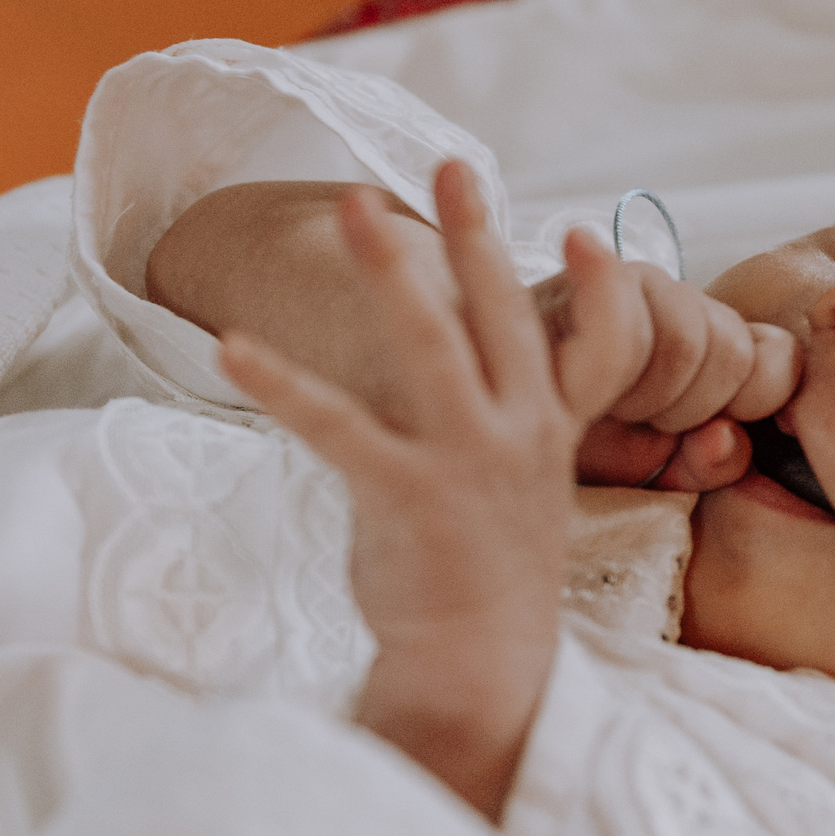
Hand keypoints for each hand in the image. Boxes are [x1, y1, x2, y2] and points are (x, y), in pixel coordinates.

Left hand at [220, 162, 588, 819]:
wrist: (482, 672)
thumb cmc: (491, 580)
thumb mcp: (522, 496)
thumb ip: (510, 433)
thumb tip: (481, 386)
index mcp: (548, 432)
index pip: (595, 346)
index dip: (599, 287)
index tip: (580, 230)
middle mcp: (517, 434)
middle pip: (501, 314)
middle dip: (476, 233)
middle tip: (451, 163)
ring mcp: (467, 461)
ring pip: (432, 345)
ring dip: (395, 271)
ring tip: (356, 210)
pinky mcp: (406, 496)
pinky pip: (337, 426)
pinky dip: (283, 383)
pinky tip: (236, 347)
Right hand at [533, 250, 799, 492]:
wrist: (491, 410)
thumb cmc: (571, 440)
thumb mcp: (650, 474)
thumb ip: (706, 467)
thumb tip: (725, 441)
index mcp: (712, 341)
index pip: (778, 358)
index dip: (752, 402)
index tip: (701, 436)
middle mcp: (682, 302)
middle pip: (734, 351)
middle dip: (690, 406)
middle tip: (634, 421)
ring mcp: (634, 280)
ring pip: (686, 338)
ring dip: (645, 394)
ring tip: (601, 405)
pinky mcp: (581, 272)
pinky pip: (625, 323)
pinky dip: (611, 362)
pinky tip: (582, 379)